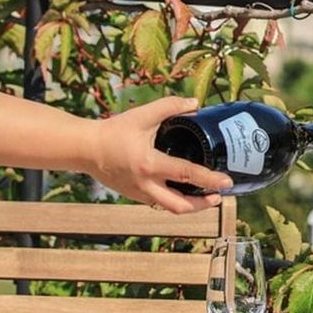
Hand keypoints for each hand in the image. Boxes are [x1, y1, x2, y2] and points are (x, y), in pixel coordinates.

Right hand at [87, 96, 232, 213]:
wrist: (85, 149)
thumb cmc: (114, 131)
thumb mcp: (143, 115)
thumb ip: (171, 106)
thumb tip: (196, 104)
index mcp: (149, 164)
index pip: (186, 175)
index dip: (209, 180)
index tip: (227, 182)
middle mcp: (145, 184)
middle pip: (180, 206)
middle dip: (203, 205)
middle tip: (220, 196)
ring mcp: (139, 193)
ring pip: (170, 208)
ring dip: (191, 205)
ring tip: (207, 197)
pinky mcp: (135, 195)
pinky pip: (159, 203)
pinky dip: (176, 200)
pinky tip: (185, 192)